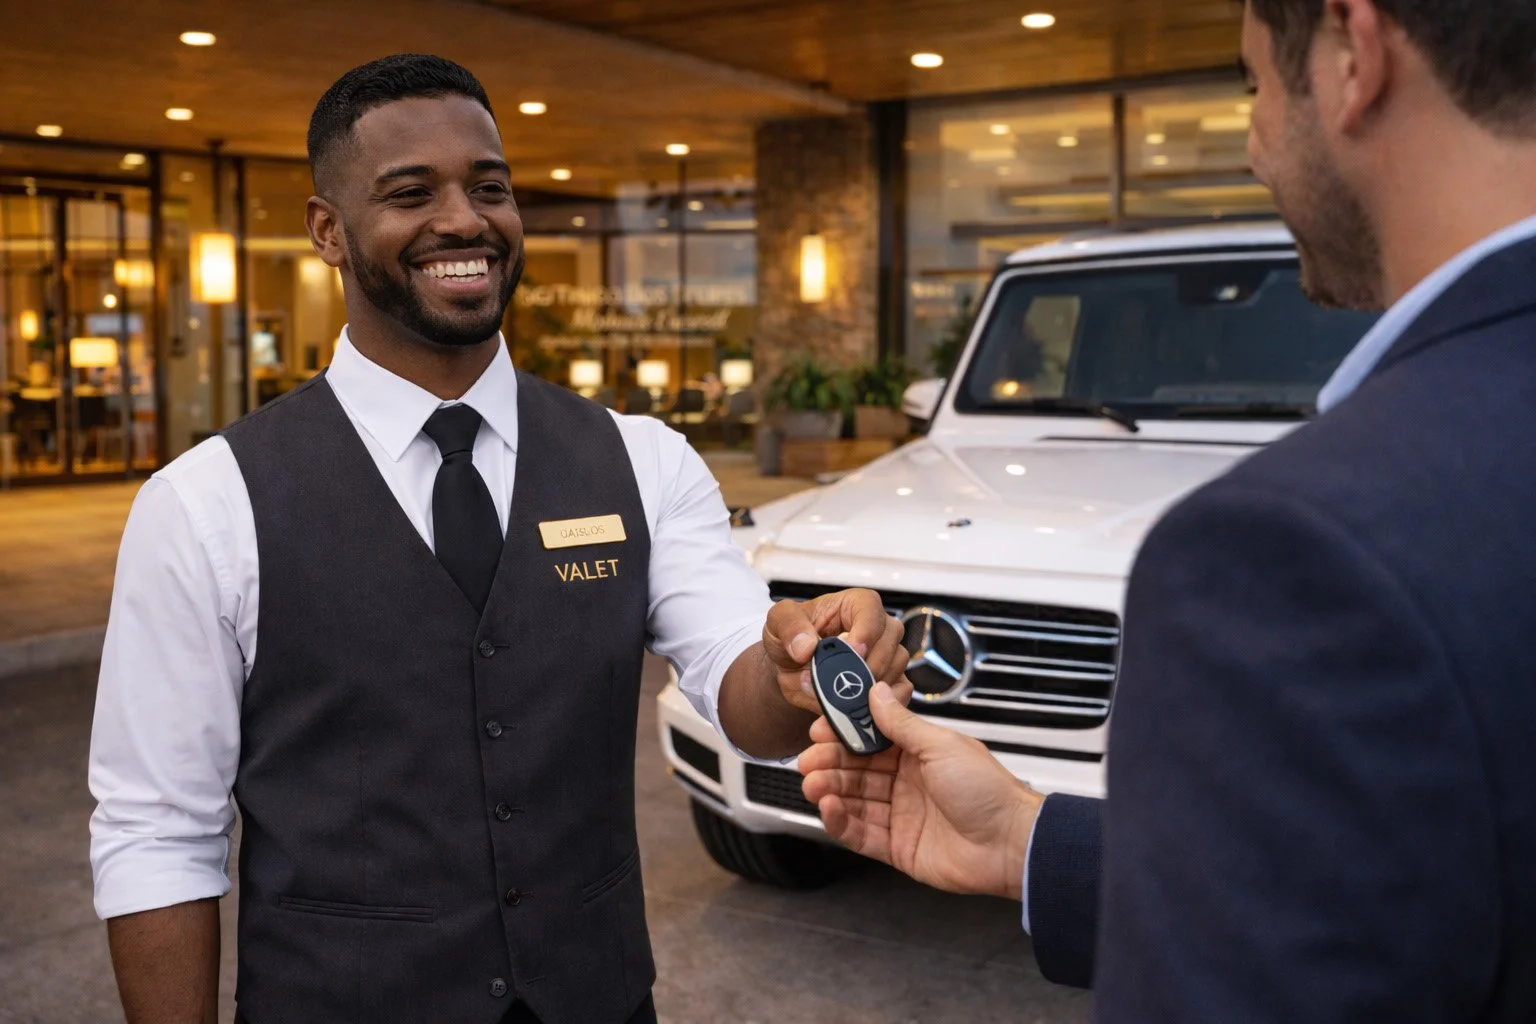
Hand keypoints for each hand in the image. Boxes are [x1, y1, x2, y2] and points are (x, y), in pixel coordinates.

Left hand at [761, 589, 909, 714]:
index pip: (872, 612)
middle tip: (836, 685)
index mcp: (858, 604)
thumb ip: (789, 627)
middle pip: (889, 646)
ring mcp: (889, 657)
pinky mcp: (891, 683)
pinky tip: (848, 715)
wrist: (794, 667)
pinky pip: (895, 697)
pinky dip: (874, 710)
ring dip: (864, 692)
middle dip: (862, 669)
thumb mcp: (779, 621)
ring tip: (831, 703)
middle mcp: (880, 629)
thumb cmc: (793, 636)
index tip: (853, 651)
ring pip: (892, 674)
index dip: (865, 633)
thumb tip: (806, 647)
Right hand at [799, 681, 1043, 899]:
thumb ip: (901, 724)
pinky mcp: (897, 848)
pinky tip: (828, 808)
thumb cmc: (988, 791)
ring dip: (830, 790)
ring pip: (854, 800)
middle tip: (808, 760)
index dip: (844, 735)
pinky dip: (840, 821)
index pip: (870, 740)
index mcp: (918, 753)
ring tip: (813, 784)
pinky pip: (860, 834)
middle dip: (830, 764)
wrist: (1010, 844)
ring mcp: (901, 815)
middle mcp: (906, 782)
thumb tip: (876, 692)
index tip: (821, 730)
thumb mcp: (940, 746)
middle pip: (857, 770)